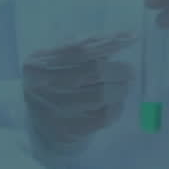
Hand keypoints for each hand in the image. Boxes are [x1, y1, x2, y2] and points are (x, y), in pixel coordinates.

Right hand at [22, 33, 135, 155]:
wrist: (36, 121)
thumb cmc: (52, 79)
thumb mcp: (57, 57)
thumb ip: (84, 45)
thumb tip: (124, 36)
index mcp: (38, 63)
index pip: (80, 49)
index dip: (108, 42)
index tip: (132, 38)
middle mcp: (43, 86)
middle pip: (94, 71)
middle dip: (119, 68)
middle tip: (128, 70)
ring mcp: (55, 110)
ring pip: (102, 95)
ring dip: (120, 87)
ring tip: (122, 85)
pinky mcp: (68, 131)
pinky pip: (104, 117)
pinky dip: (117, 106)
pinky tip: (116, 102)